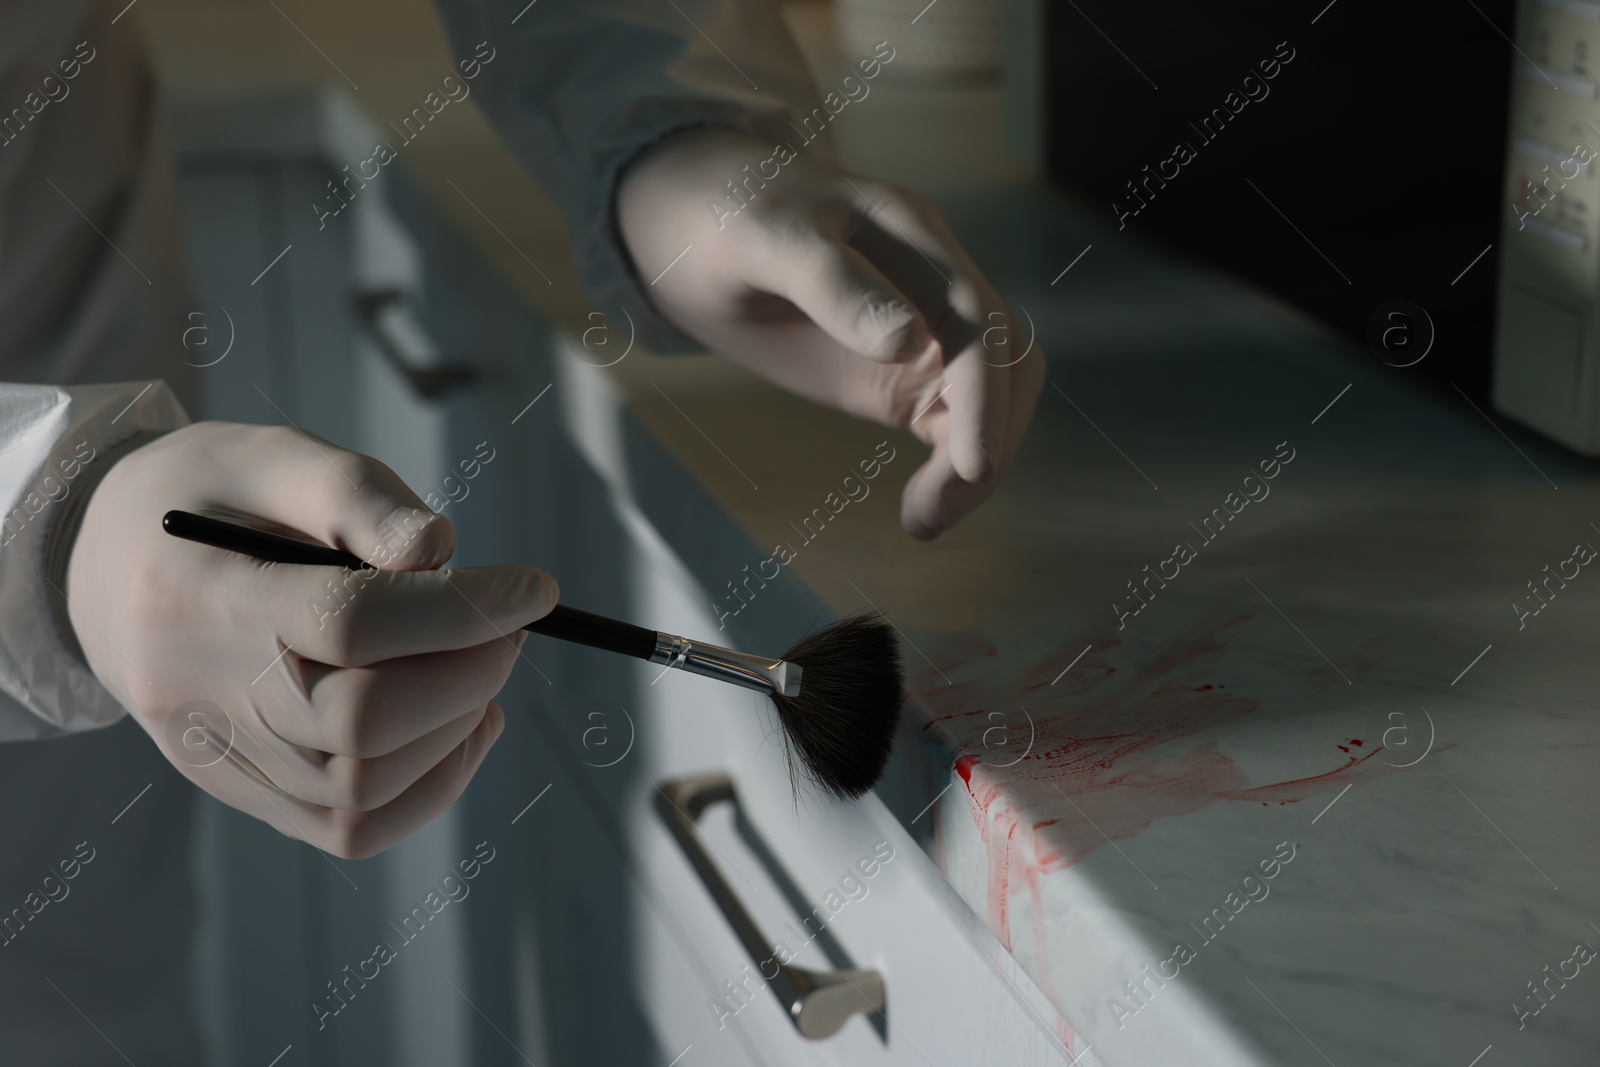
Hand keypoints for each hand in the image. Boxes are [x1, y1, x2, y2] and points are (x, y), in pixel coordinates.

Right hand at [65, 422, 556, 858]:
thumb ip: (358, 497)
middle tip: (509, 627)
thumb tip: (445, 553)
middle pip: (361, 720)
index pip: (349, 622)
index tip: (535, 589)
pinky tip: (464, 728)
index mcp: (202, 592)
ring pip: (361, 788)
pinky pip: (346, 830)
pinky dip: (428, 789)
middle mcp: (198, 690)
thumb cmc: (206, 497)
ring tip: (487, 666)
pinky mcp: (237, 789)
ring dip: (456, 730)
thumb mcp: (273, 457)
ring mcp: (215, 755)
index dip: (461, 611)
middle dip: (468, 673)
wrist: (98, 564)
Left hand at [617, 128, 1044, 539]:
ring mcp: (922, 320)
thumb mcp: (759, 242)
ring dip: (977, 461)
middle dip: (990, 439)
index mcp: (908, 231)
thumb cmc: (720, 219)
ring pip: (995, 392)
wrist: (687, 217)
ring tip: (923, 520)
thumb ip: (829, 284)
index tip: (970, 468)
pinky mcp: (905, 364)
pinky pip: (958, 414)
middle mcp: (931, 274)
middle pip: (1006, 360)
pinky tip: (919, 507)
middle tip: (928, 517)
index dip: (984, 395)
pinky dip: (952, 464)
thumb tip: (907, 341)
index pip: (976, 319)